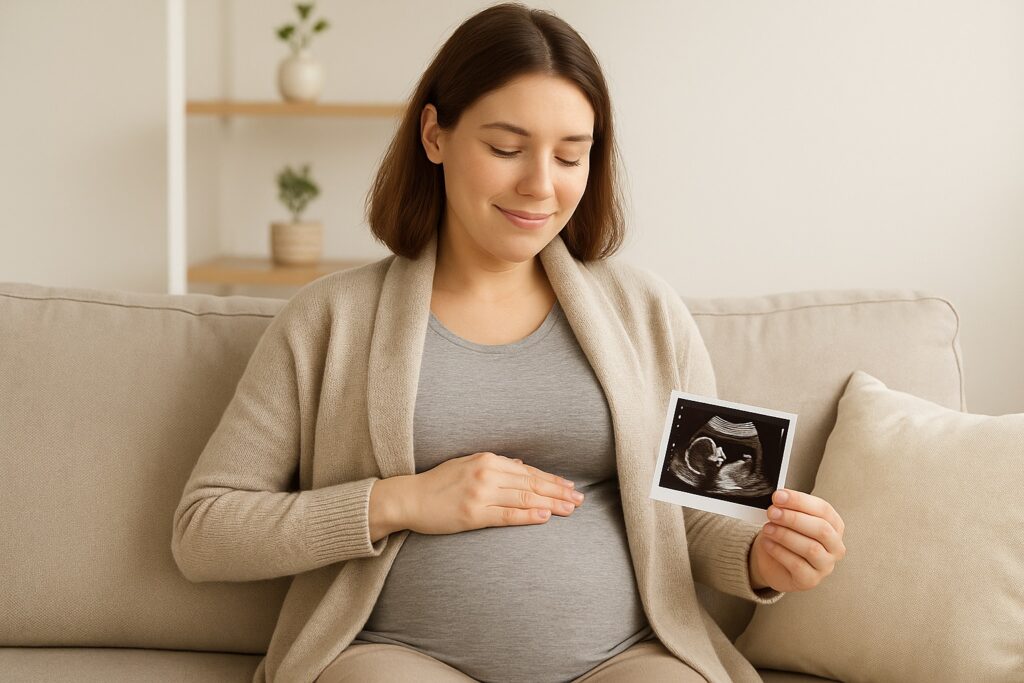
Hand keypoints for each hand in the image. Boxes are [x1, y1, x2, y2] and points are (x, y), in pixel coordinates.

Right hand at [405, 451, 583, 534]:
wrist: (410, 498)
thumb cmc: (439, 483)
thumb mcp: (468, 464)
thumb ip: (495, 465)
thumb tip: (521, 465)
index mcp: (487, 459)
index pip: (527, 471)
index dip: (551, 479)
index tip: (569, 486)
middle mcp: (487, 473)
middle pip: (532, 483)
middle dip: (559, 491)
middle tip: (580, 499)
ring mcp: (481, 494)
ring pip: (525, 498)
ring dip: (552, 504)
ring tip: (571, 509)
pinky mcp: (474, 514)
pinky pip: (508, 516)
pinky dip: (529, 515)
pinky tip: (545, 517)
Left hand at [748, 488, 846, 592]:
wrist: (774, 564)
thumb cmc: (786, 537)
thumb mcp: (789, 519)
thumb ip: (788, 509)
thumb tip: (779, 498)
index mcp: (834, 525)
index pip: (823, 509)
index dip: (800, 501)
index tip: (779, 496)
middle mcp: (835, 546)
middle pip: (821, 529)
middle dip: (794, 518)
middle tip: (772, 512)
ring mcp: (825, 565)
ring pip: (811, 548)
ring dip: (785, 535)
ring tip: (767, 528)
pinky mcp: (810, 580)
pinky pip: (797, 565)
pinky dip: (779, 552)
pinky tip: (768, 543)